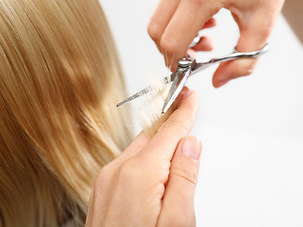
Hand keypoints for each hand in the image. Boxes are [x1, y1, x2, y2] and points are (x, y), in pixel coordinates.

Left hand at [85, 89, 200, 225]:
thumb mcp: (178, 221)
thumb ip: (185, 177)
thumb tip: (190, 145)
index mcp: (139, 174)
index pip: (168, 131)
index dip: (183, 112)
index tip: (190, 96)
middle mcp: (117, 171)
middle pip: (153, 135)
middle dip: (172, 123)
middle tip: (187, 110)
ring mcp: (106, 180)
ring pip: (140, 147)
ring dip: (160, 142)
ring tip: (178, 146)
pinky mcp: (103, 189)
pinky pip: (129, 162)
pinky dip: (146, 157)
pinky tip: (157, 167)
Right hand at [148, 0, 288, 86]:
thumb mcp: (262, 22)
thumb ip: (243, 59)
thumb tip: (219, 80)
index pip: (172, 41)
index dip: (177, 62)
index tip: (188, 69)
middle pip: (157, 31)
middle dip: (173, 50)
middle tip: (198, 54)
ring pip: (159, 17)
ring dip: (177, 34)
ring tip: (206, 34)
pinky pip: (167, 4)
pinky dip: (180, 19)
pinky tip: (204, 19)